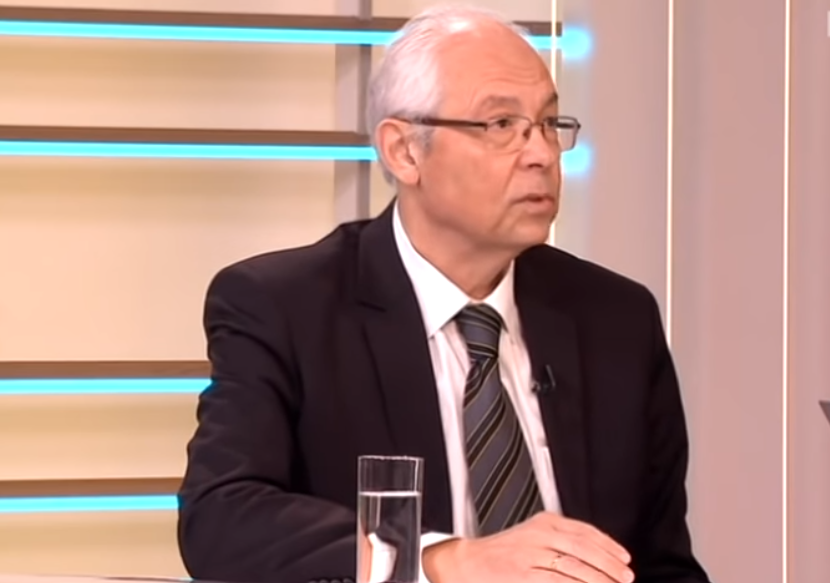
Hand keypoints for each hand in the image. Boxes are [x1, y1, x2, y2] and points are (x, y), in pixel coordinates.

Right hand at [422, 512, 634, 582]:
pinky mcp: (523, 574)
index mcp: (545, 521)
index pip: (585, 530)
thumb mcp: (533, 536)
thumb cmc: (502, 553)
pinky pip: (557, 582)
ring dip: (599, 580)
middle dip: (609, 565)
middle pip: (584, 548)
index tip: (624, 559)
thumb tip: (597, 555)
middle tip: (626, 577)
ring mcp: (531, 554)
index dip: (609, 546)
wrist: (467, 562)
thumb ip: (560, 539)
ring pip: (575, 567)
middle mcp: (540, 534)